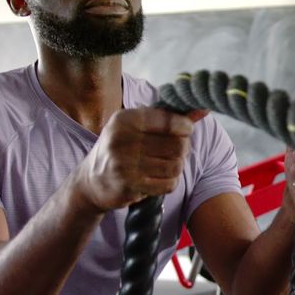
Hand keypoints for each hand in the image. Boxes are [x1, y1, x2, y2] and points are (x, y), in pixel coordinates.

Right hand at [74, 107, 208, 211]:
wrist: (92, 180)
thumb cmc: (120, 147)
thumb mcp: (137, 126)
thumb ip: (169, 117)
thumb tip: (203, 109)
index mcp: (125, 120)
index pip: (170, 120)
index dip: (185, 126)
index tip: (185, 130)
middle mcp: (122, 140)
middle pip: (177, 145)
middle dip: (183, 149)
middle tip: (176, 151)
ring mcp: (124, 164)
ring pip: (176, 166)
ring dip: (176, 167)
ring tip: (166, 165)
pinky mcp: (129, 186)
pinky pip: (168, 184)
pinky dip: (169, 182)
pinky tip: (159, 178)